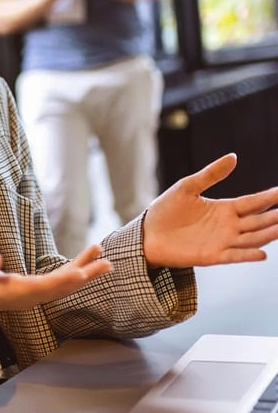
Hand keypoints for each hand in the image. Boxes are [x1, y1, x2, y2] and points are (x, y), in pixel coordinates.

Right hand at [0, 244, 111, 323]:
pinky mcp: (32, 289)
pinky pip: (57, 282)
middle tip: (107, 264)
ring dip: (84, 272)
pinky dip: (72, 271)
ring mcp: (32, 294)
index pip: (45, 287)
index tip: (84, 273)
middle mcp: (28, 297)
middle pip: (62, 288)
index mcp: (15, 293)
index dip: (65, 281)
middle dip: (85, 276)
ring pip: (63, 285)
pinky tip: (84, 262)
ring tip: (103, 257)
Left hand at [143, 153, 277, 267]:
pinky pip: (234, 256)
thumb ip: (211, 174)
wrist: (147, 233)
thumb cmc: (166, 209)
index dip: (270, 197)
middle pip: (258, 221)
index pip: (253, 202)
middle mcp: (229, 226)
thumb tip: (234, 156)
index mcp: (224, 208)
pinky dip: (248, 255)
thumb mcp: (188, 187)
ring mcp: (222, 242)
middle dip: (275, 217)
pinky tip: (263, 254)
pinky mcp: (212, 256)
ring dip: (268, 234)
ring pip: (252, 239)